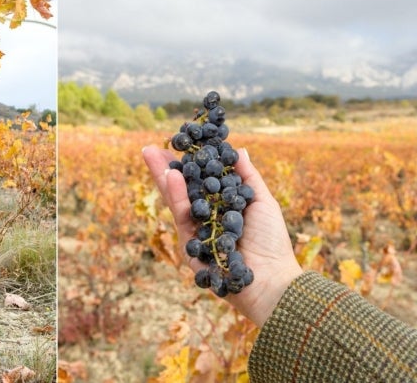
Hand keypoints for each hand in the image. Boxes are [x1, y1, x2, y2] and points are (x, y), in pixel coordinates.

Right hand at [142, 145, 302, 326]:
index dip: (188, 164)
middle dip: (164, 170)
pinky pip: (182, 219)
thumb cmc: (272, 242)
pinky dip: (176, 197)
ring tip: (156, 158)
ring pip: (176, 203)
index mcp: (220, 209)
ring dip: (165, 179)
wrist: (273, 279)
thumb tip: (238, 148)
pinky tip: (173, 178)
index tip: (180, 144)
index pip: (198, 183)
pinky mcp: (189, 249)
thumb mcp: (262, 201)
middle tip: (150, 149)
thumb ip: (247, 176)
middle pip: (180, 191)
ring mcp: (195, 235)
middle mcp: (204, 221)